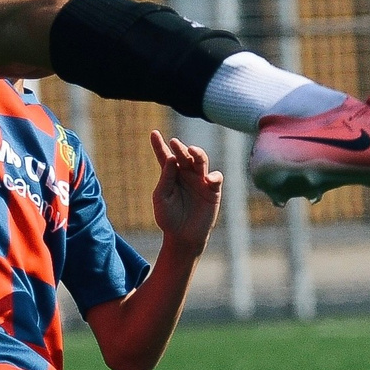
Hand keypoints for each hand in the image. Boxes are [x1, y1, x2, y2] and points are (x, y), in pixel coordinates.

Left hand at [149, 130, 221, 249]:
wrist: (183, 237)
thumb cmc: (168, 218)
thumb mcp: (161, 198)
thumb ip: (165, 178)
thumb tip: (171, 158)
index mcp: (171, 175)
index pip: (165, 157)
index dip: (159, 145)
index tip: (153, 133)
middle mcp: (185, 174)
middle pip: (184, 155)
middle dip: (180, 148)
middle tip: (175, 143)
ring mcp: (200, 181)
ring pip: (201, 161)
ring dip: (197, 154)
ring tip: (192, 151)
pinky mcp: (212, 190)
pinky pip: (216, 178)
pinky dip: (214, 176)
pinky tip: (207, 180)